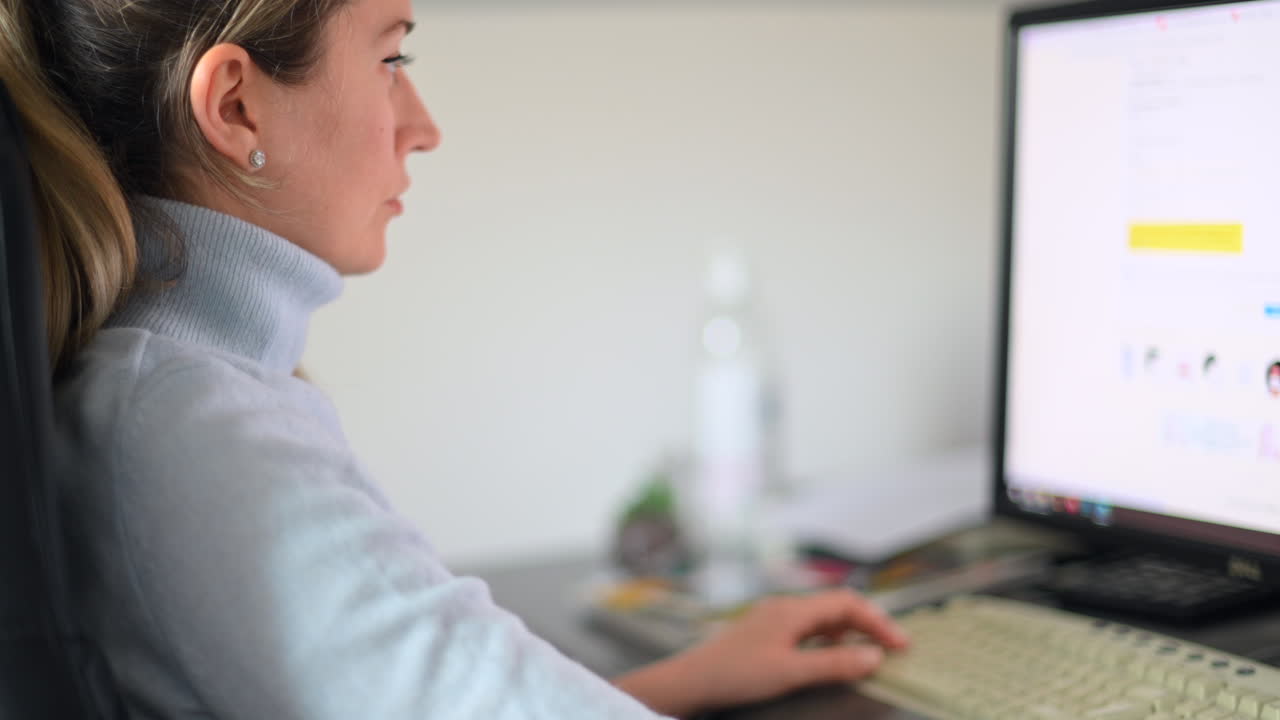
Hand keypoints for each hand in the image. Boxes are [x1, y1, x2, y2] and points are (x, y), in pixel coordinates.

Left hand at [615, 588, 909, 716]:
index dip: (879, 622)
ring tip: (870, 650)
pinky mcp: (765, 633)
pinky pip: (807, 628)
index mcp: (792, 609)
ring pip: (822, 617)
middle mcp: (784, 607)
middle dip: (869, 622)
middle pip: (837, 606)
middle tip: (894, 646)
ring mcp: (773, 618)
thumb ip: (834, 664)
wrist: (691, 681)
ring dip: (850, 630)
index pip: (847, 604)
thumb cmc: (736, 674)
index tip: (902, 645)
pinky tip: (832, 653)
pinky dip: (830, 637)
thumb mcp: (791, 672)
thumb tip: (875, 656)